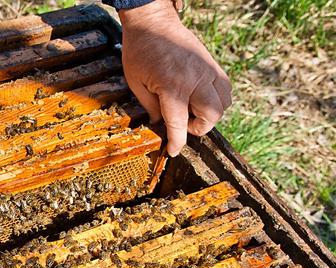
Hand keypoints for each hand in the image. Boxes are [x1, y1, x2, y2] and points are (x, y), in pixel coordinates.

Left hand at [119, 0, 231, 155]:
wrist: (153, 22)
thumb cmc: (140, 52)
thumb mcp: (136, 83)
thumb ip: (150, 107)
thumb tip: (160, 124)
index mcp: (172, 87)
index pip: (179, 124)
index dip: (177, 142)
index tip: (174, 151)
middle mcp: (195, 80)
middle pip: (211, 116)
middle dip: (199, 128)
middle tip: (183, 125)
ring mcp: (207, 71)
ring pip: (223, 103)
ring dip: (211, 115)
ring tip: (192, 112)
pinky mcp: (212, 64)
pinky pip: (225, 88)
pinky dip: (218, 99)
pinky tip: (202, 100)